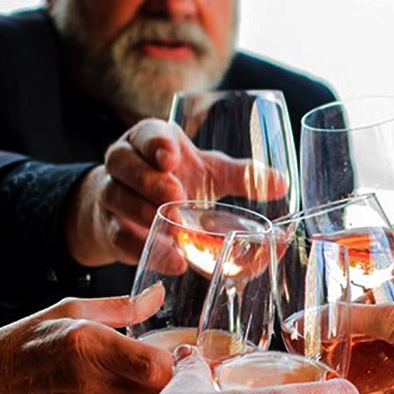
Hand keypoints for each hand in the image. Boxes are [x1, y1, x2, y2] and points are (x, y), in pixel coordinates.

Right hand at [0, 291, 174, 393]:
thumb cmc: (24, 344)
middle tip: (189, 371)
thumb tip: (157, 296)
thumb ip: (121, 306)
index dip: (180, 360)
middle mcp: (93, 382)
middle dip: (183, 384)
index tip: (185, 351)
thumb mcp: (70, 310)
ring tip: (172, 388)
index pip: (155, 364)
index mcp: (89, 345)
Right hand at [64, 119, 290, 267]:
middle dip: (148, 178)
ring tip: (173, 226)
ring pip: (117, 197)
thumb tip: (282, 182)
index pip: (145, 133)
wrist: (128, 212)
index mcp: (149, 142)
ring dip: (143, 212)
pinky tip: (171, 259)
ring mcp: (113, 196)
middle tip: (174, 194)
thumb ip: (241, 176)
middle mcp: (124, 163)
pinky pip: (119, 237)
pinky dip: (143, 248)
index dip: (155, 143)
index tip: (171, 156)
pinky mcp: (111, 229)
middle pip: (123, 162)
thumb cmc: (173, 182)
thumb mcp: (207, 174)